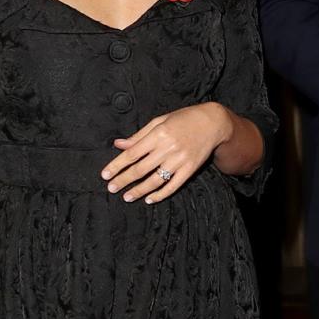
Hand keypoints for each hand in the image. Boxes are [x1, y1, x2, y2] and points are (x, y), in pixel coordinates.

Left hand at [101, 103, 232, 202]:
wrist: (213, 123)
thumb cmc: (184, 119)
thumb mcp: (160, 121)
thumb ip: (139, 135)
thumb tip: (118, 145)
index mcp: (158, 134)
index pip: (132, 154)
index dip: (117, 165)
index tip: (105, 175)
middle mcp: (168, 148)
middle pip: (140, 169)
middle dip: (123, 180)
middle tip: (111, 189)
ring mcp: (179, 161)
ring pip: (155, 180)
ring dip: (139, 191)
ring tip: (127, 197)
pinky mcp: (190, 169)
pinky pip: (173, 186)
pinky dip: (160, 194)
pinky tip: (150, 199)